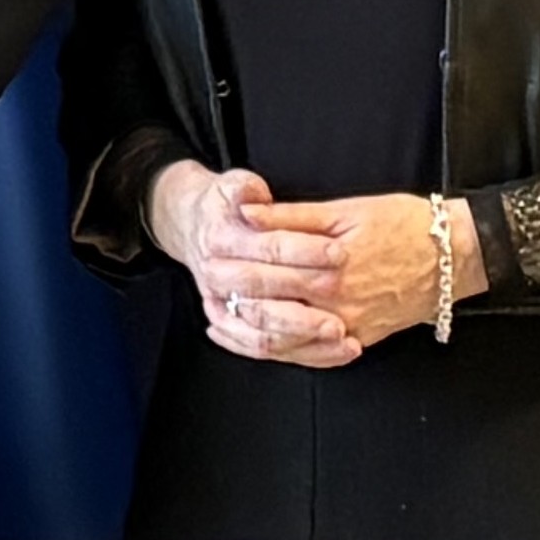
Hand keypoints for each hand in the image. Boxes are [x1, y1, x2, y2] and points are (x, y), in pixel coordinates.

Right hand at [146, 161, 353, 365]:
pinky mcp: (233, 327)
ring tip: (345, 336)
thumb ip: (245, 189)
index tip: (340, 252)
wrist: (192, 227)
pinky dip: (302, 354)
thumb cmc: (222, 205)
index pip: (268, 248)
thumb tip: (255, 194)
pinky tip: (337, 351)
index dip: (305, 250)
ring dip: (306, 338)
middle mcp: (218, 278)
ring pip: (264, 334)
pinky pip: (266, 351)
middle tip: (347, 302)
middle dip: (307, 298)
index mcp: (220, 240)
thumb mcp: (231, 185)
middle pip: (266, 295)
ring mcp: (223, 307)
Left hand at [228, 188, 488, 357]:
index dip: (231, 262)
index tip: (206, 252)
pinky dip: (279, 351)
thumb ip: (292, 217)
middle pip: (266, 308)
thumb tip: (247, 213)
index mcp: (326, 269)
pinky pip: (311, 356)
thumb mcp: (346, 210)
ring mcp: (347, 328)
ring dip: (247, 331)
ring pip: (283, 342)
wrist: (455, 256)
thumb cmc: (404, 224)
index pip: (264, 271)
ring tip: (218, 316)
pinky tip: (256, 342)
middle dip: (231, 295)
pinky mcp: (359, 340)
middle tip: (205, 282)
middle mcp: (334, 305)